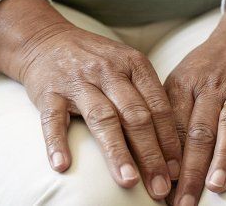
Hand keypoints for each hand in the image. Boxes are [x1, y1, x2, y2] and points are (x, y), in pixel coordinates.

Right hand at [0, 0, 181, 199]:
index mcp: (135, 65)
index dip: (170, 140)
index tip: (178, 170)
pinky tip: (63, 166)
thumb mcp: (128, 66)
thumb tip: (172, 142)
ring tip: (129, 181)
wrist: (48, 39)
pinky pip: (52, 120)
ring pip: (102, 119)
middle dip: (151, 154)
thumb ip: (147, 97)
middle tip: (161, 186)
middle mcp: (109, 71)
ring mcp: (78, 81)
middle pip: (136, 116)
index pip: (158, 107)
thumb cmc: (97, 60)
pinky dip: (57, 143)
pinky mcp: (49, 92)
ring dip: (117, 152)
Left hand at [165, 0, 225, 205]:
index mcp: (184, 85)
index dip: (166, 161)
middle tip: (184, 202)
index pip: (172, 129)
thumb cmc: (207, 67)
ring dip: (224, 156)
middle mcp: (211, 87)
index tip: (161, 190)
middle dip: (190, 170)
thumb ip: (169, 114)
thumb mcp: (180, 79)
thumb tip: (153, 159)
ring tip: (217, 186)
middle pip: (198, 132)